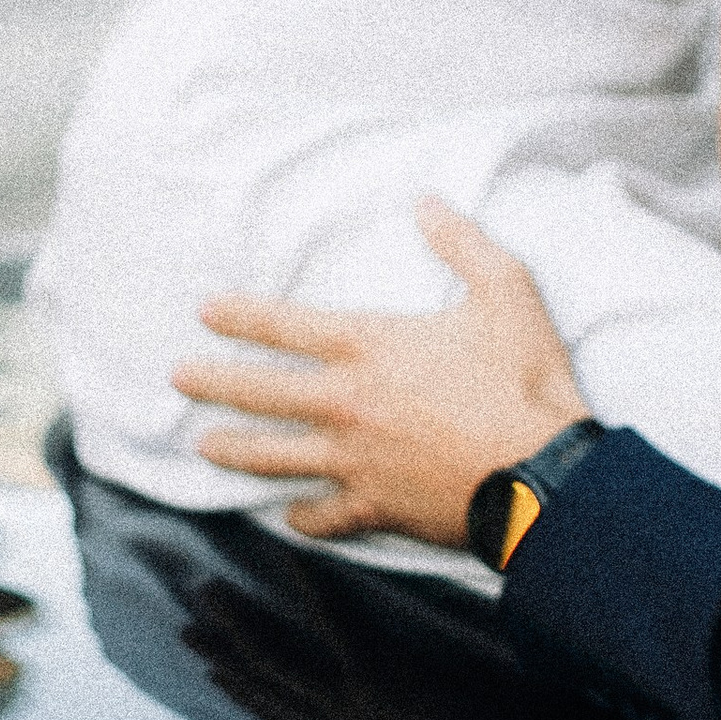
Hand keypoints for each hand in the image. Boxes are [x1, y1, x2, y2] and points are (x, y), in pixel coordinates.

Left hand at [174, 201, 588, 545]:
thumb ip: (462, 243)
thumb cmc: (526, 380)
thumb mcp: (507, 291)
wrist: (544, 475)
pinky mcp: (375, 507)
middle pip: (261, 393)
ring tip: (203, 446)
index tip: (204, 311)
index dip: (241, 316)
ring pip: (274, 456)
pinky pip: (323, 516)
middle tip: (176, 378)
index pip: (286, 326)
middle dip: (212, 382)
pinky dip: (302, 517)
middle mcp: (349, 404)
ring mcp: (355, 461)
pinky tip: (288, 517)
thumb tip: (428, 202)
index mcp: (371, 348)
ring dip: (235, 449)